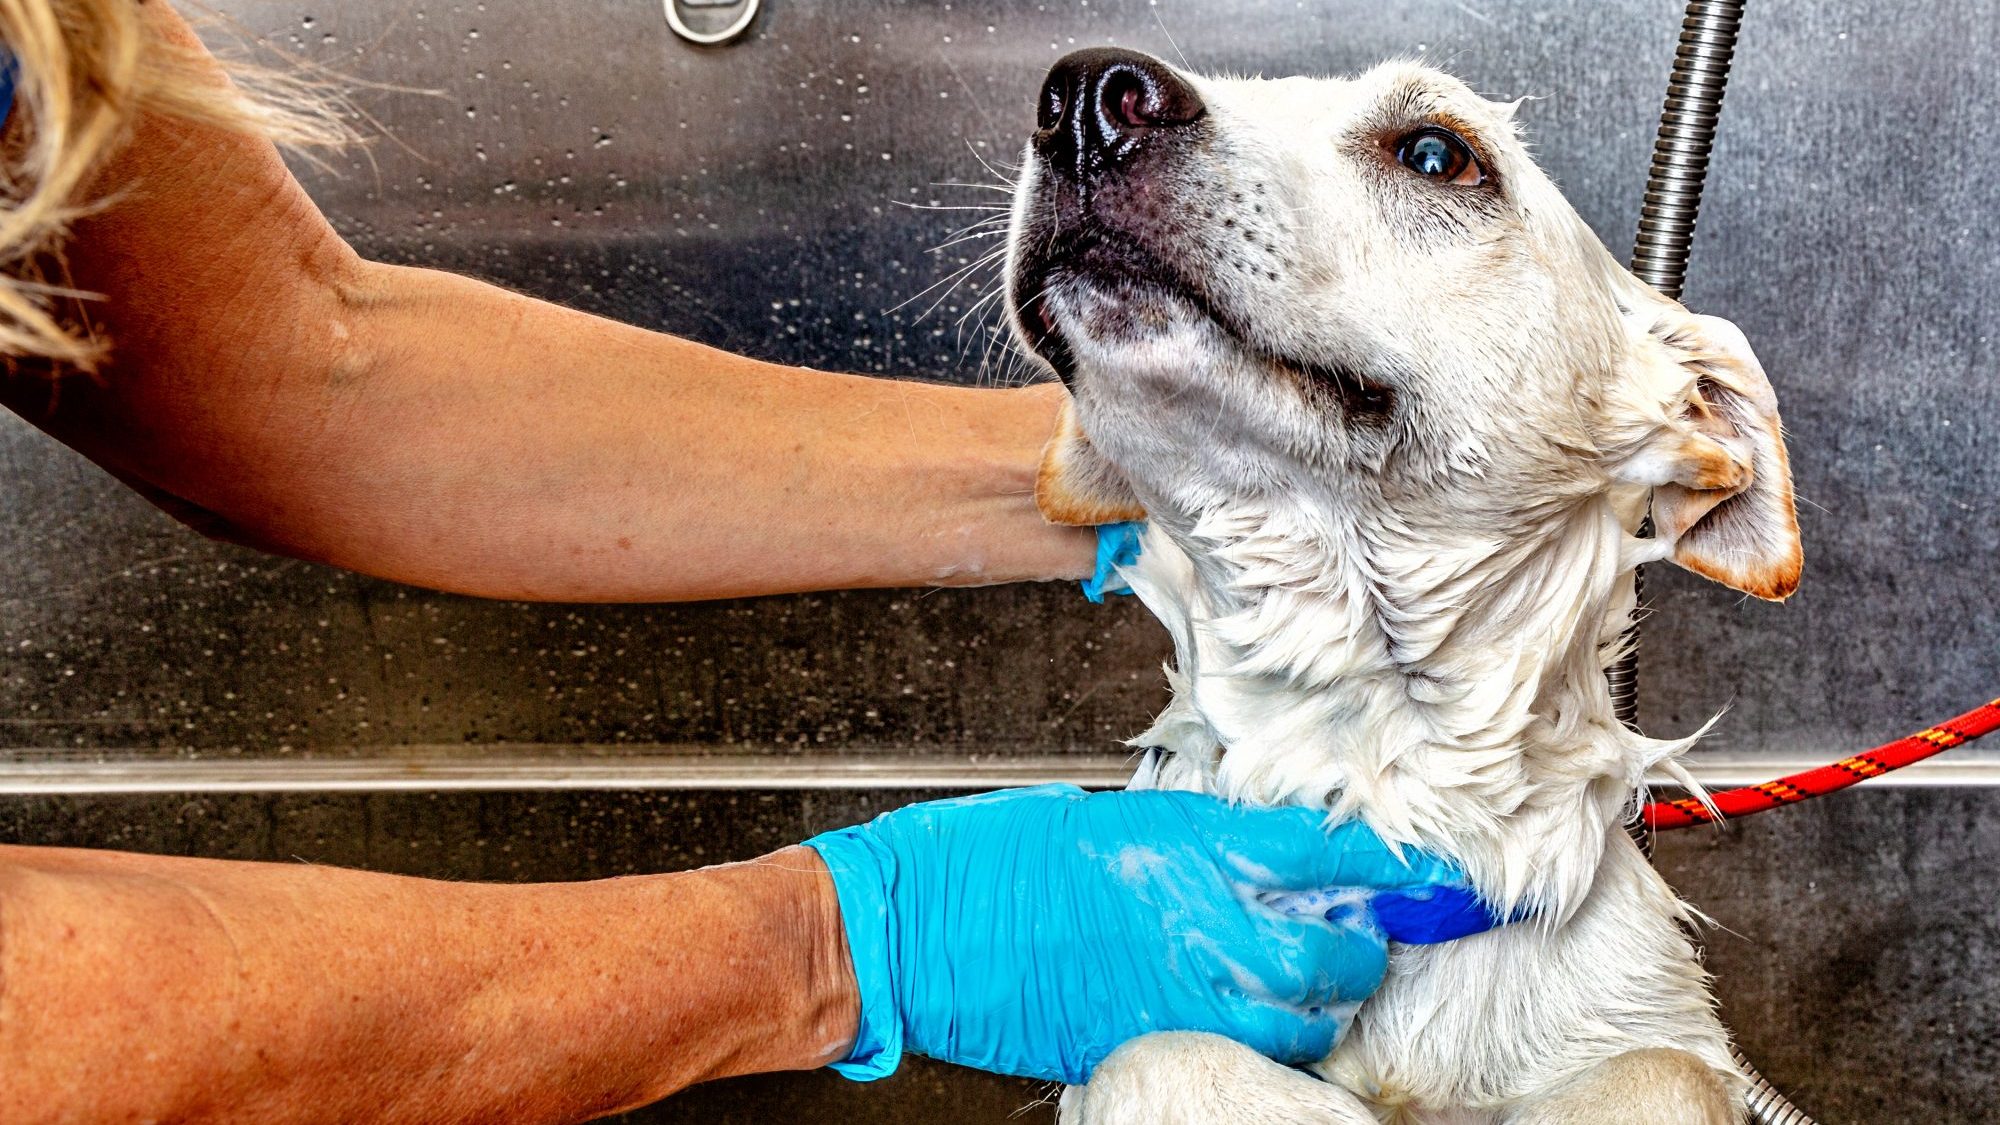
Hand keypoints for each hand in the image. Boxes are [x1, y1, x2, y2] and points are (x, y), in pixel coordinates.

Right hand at [805, 784, 1481, 1084]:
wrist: (908, 929)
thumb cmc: (988, 857)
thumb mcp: (1104, 818)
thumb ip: (1189, 841)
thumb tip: (1257, 861)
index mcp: (1184, 844)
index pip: (1329, 859)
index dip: (1396, 873)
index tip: (1437, 883)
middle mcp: (1193, 922)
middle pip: (1332, 957)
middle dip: (1362, 953)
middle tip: (1360, 939)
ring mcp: (1171, 995)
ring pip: (1295, 1022)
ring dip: (1317, 1006)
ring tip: (1306, 985)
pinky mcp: (1141, 1044)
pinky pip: (1234, 1052)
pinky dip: (1258, 1039)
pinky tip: (1242, 1015)